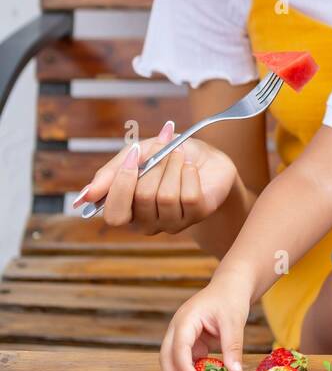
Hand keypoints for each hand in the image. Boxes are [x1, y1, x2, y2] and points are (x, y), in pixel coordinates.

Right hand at [73, 123, 239, 233]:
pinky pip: (188, 196)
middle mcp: (147, 222)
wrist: (206, 157)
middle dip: (152, 167)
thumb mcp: (137, 154)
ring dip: (172, 165)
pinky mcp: (197, 215)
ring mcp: (172, 222)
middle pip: (141, 200)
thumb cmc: (167, 156)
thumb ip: (111, 172)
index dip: (121, 185)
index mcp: (128, 209)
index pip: (114, 214)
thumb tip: (85, 195)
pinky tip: (190, 167)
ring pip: (165, 196)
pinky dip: (189, 173)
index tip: (133, 156)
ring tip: (178, 153)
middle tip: (161, 147)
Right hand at [160, 274, 250, 370]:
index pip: (179, 346)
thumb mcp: (234, 322)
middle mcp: (179, 328)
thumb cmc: (230, 299)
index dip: (183, 366)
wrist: (231, 287)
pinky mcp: (190, 343)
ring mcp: (182, 336)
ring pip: (172, 360)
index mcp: (186, 319)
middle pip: (166, 355)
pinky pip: (185, 360)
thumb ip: (233, 347)